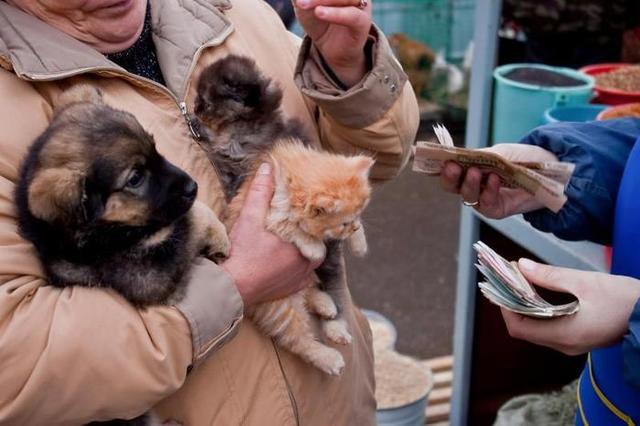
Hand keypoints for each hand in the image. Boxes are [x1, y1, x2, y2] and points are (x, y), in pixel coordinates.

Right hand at [221, 163, 321, 307]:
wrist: (231, 287)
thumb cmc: (243, 253)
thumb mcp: (250, 218)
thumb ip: (261, 193)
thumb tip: (268, 169)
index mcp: (301, 244)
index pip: (317, 230)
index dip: (311, 222)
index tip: (304, 217)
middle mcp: (305, 264)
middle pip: (316, 246)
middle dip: (308, 238)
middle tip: (297, 230)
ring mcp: (299, 279)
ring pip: (311, 263)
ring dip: (304, 255)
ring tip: (293, 245)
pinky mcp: (290, 291)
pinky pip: (303, 280)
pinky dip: (298, 273)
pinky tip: (289, 266)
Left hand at [294, 0, 371, 86]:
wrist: (331, 54)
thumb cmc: (319, 26)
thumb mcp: (305, 8)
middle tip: (298, 1)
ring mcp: (361, 7)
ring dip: (320, 1)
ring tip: (302, 4)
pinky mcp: (363, 23)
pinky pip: (352, 16)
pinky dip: (335, 14)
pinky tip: (319, 13)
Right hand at [439, 144, 557, 218]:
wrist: (552, 171)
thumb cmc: (525, 159)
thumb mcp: (501, 152)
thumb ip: (481, 156)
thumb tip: (462, 156)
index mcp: (470, 168)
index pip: (450, 169)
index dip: (441, 166)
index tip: (440, 159)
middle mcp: (473, 185)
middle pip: (452, 186)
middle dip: (450, 177)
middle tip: (451, 167)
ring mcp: (483, 198)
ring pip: (467, 196)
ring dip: (468, 184)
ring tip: (475, 172)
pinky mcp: (496, 210)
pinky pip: (486, 204)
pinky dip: (488, 192)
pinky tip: (493, 180)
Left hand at [501, 259, 639, 355]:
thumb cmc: (625, 299)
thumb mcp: (586, 282)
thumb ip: (550, 275)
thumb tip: (522, 266)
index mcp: (564, 335)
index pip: (518, 328)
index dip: (505, 307)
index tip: (504, 285)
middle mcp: (565, 345)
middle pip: (526, 329)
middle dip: (513, 303)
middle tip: (512, 278)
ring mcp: (573, 344)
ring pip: (537, 328)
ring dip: (526, 306)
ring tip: (523, 280)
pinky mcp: (580, 338)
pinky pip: (551, 327)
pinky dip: (540, 310)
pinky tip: (540, 291)